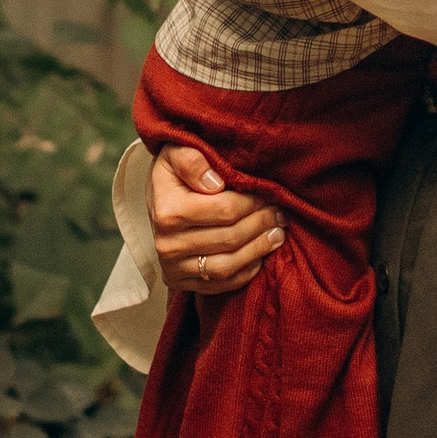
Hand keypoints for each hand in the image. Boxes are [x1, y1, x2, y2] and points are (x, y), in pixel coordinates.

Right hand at [148, 141, 283, 293]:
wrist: (157, 202)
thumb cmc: (174, 174)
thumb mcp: (176, 153)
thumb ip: (192, 160)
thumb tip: (214, 182)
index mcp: (168, 211)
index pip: (225, 210)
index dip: (254, 202)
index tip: (270, 194)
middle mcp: (167, 244)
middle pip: (230, 238)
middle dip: (261, 224)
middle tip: (279, 213)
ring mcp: (173, 267)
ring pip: (228, 265)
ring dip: (259, 249)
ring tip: (277, 233)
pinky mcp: (180, 283)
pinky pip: (222, 284)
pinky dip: (246, 271)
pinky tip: (260, 253)